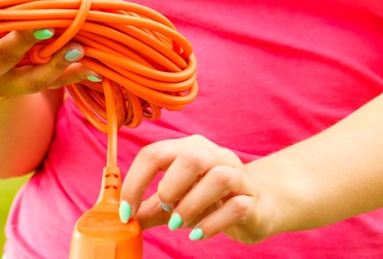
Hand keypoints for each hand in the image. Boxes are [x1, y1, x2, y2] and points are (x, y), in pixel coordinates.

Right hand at [0, 28, 99, 98]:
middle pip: (3, 59)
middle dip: (25, 42)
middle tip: (48, 28)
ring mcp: (5, 87)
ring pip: (31, 81)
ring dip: (57, 64)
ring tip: (79, 49)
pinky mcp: (29, 90)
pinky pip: (54, 85)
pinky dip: (74, 75)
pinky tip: (94, 68)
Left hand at [119, 135, 273, 243]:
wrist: (259, 204)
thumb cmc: (211, 198)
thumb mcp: (177, 200)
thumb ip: (151, 208)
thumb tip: (123, 220)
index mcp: (189, 149)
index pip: (155, 153)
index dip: (135, 182)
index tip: (126, 211)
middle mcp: (214, 155)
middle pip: (191, 158)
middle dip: (170, 188)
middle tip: (165, 210)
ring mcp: (237, 175)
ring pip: (217, 178)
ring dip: (191, 205)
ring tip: (178, 223)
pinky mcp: (251, 199)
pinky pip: (235, 207)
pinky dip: (211, 224)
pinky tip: (198, 234)